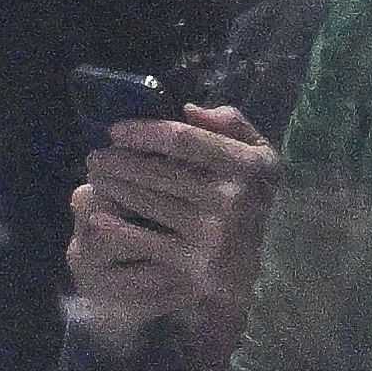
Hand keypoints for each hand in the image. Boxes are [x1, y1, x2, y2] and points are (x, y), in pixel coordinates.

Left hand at [77, 108, 279, 350]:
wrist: (278, 259)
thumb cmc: (262, 198)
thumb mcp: (262, 157)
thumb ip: (232, 125)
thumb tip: (187, 109)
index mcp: (245, 164)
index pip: (183, 140)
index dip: (144, 132)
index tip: (115, 131)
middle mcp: (228, 196)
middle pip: (158, 172)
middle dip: (119, 162)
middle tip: (93, 157)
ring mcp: (209, 231)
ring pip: (148, 203)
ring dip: (114, 189)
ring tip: (94, 179)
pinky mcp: (194, 261)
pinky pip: (146, 241)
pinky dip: (118, 229)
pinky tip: (96, 217)